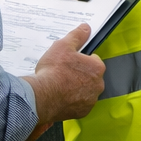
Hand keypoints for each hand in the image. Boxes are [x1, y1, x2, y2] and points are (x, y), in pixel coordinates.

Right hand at [21, 23, 106, 140]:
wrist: (41, 97)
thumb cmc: (53, 71)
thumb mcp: (63, 46)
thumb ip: (77, 36)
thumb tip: (86, 28)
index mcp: (97, 68)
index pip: (93, 60)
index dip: (80, 60)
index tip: (69, 62)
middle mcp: (98, 85)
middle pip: (90, 76)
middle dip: (79, 75)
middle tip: (63, 74)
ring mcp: (91, 100)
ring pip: (85, 91)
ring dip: (76, 88)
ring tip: (60, 86)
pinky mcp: (82, 112)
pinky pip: (79, 104)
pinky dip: (72, 101)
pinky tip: (60, 97)